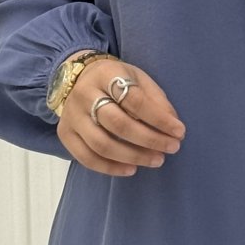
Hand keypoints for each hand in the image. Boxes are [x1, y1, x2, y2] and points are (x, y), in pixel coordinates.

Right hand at [57, 56, 185, 176]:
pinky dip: (110, 168)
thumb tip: (174, 126)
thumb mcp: (138, 79)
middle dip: (149, 139)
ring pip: (102, 144)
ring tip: (156, 160)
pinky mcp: (65, 133)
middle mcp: (84, 94)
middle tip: (171, 148)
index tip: (179, 132)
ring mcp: (71, 116)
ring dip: (133, 157)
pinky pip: (86, 157)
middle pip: (118, 123)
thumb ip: (156, 100)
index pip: (134, 100)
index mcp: (105, 74)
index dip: (159, 119)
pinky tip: (131, 169)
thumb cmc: (115, 80)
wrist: (78, 79)